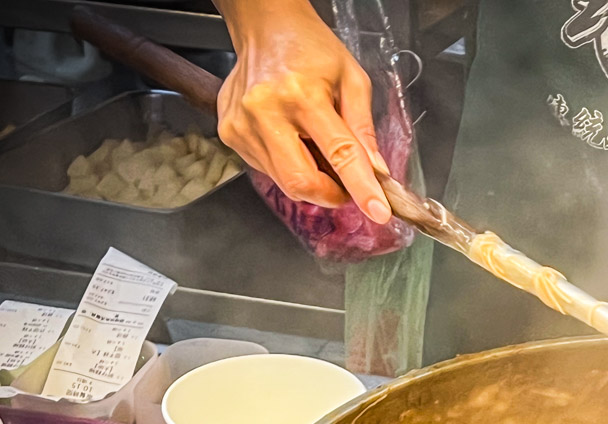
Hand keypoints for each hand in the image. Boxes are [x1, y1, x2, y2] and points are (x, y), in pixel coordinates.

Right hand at [216, 1, 391, 222]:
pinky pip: (267, 170)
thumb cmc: (311, 49)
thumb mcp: (353, 79)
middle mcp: (265, 112)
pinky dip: (289, 166)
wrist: (265, 27)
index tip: (377, 211)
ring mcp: (241, 125)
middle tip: (346, 182)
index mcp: (302, 95)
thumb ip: (364, 128)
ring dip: (310, 178)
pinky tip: (292, 139)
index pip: (338, 154)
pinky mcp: (229, 133)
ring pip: (284, 182)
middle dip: (331, 193)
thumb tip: (375, 172)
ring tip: (315, 146)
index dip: (360, 187)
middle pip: (301, 182)